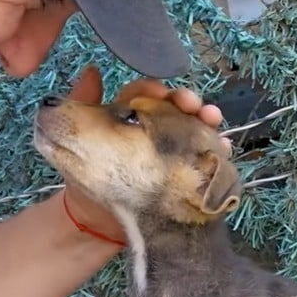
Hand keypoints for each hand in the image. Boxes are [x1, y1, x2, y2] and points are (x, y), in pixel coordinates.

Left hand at [58, 65, 229, 246]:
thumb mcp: (73, 139)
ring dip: (206, 120)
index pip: (144, 94)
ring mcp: (170, 154)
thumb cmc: (82, 179)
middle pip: (174, 108)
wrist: (91, 227)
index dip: (154, 89)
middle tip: (194, 103)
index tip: (161, 91)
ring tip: (212, 118)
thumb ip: (81, 105)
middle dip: (187, 101)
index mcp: (127, 118)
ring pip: (194, 130)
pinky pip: (204, 160)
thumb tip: (91, 70)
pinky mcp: (182, 177)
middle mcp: (152, 132)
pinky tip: (222, 148)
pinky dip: (216, 152)